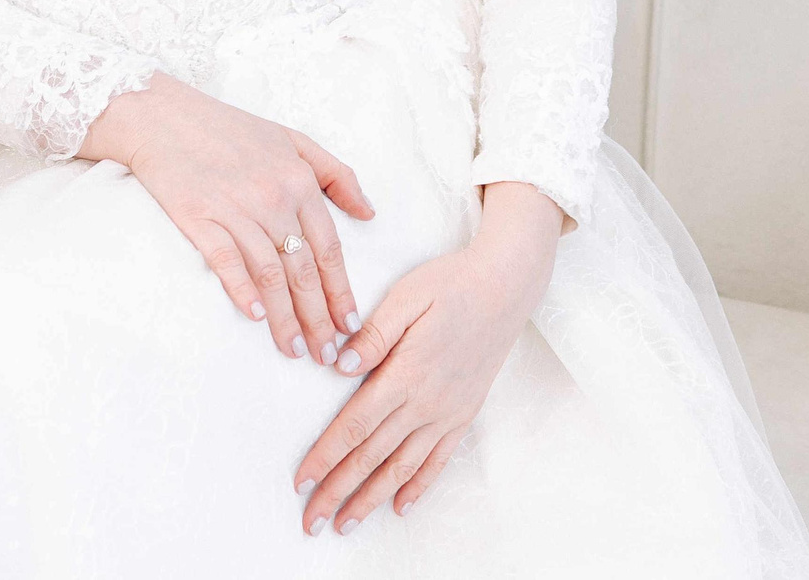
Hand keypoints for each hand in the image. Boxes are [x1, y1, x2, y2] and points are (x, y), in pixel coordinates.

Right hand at [80, 71, 374, 367]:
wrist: (164, 117)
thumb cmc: (230, 129)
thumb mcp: (294, 139)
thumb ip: (336, 174)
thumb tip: (369, 212)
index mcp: (299, 181)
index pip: (329, 248)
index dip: (341, 290)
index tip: (351, 325)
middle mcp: (273, 198)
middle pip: (304, 269)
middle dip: (319, 318)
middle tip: (328, 356)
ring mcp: (235, 209)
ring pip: (270, 273)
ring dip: (285, 317)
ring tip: (296, 351)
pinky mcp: (199, 218)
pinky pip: (226, 261)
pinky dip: (242, 289)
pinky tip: (255, 316)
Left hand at [291, 181, 564, 535]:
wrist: (506, 286)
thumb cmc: (452, 284)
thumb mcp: (407, 296)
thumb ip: (373, 335)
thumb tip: (337, 365)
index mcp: (405, 373)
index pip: (354, 426)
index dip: (325, 457)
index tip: (301, 481)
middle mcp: (426, 402)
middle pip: (372, 456)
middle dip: (338, 491)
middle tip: (311, 521)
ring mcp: (448, 411)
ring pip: (402, 467)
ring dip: (371, 499)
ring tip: (346, 524)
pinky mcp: (465, 413)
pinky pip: (439, 460)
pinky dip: (419, 486)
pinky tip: (400, 507)